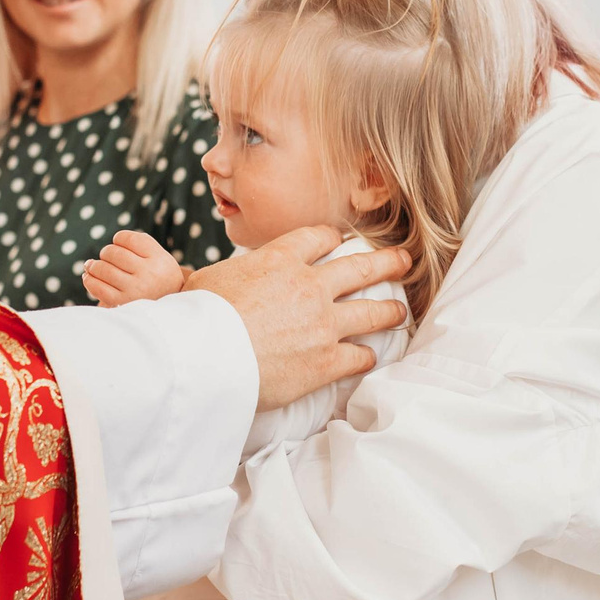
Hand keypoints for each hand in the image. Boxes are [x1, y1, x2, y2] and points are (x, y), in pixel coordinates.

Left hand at [81, 230, 186, 306]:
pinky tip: (89, 277)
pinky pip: (98, 287)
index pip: (129, 239)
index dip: (119, 239)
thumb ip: (139, 243)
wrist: (167, 309)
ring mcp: (134, 289)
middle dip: (106, 253)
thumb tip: (111, 244)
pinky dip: (89, 280)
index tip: (120, 245)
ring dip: (93, 266)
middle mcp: (148, 273)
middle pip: (113, 253)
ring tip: (92, 266)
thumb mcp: (159, 256)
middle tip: (108, 257)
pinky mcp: (121, 303)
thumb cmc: (157, 276)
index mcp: (158, 258)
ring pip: (103, 268)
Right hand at [185, 223, 408, 411]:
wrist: (204, 356)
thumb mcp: (205, 281)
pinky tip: (371, 357)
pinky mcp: (326, 361)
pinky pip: (360, 356)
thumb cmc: (196, 318)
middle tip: (403, 259)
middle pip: (360, 267)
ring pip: (371, 310)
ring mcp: (323, 323)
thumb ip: (220, 278)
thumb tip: (196, 280)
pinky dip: (367, 356)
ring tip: (400, 310)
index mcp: (279, 259)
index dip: (333, 238)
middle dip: (386, 262)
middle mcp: (309, 286)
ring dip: (390, 309)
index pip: (318, 238)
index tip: (341, 241)